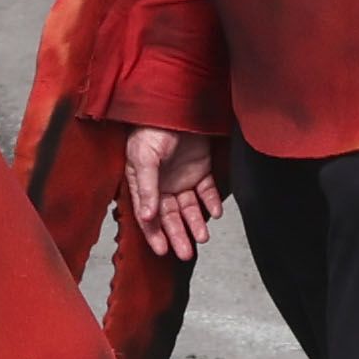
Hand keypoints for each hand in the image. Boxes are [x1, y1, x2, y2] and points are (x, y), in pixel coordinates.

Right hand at [115, 123, 219, 262]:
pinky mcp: (200, 170)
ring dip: (196, 223)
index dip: (154, 234)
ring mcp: (182, 179)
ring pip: (189, 208)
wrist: (175, 104)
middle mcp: (163, 186)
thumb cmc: (151, 129)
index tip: (162, 251)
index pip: (149, 216)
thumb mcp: (144, 158)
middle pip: (171, 217)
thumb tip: (145, 216)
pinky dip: (211, 203)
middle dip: (178, 236)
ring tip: (203, 237)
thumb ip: (146, 188)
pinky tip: (215, 213)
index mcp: (144, 185)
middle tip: (186, 254)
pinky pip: (207, 191)